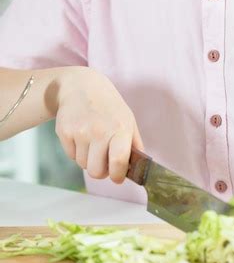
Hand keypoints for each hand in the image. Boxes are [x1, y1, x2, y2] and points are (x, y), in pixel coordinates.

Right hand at [54, 67, 142, 183]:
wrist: (80, 86)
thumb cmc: (108, 105)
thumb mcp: (128, 119)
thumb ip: (134, 144)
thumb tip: (140, 168)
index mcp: (120, 128)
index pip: (118, 162)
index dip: (117, 175)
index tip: (117, 177)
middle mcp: (100, 130)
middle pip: (96, 172)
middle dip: (100, 170)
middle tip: (103, 159)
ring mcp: (80, 131)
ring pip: (83, 165)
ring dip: (88, 158)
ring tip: (92, 141)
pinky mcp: (64, 131)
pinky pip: (71, 156)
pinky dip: (76, 150)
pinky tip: (80, 134)